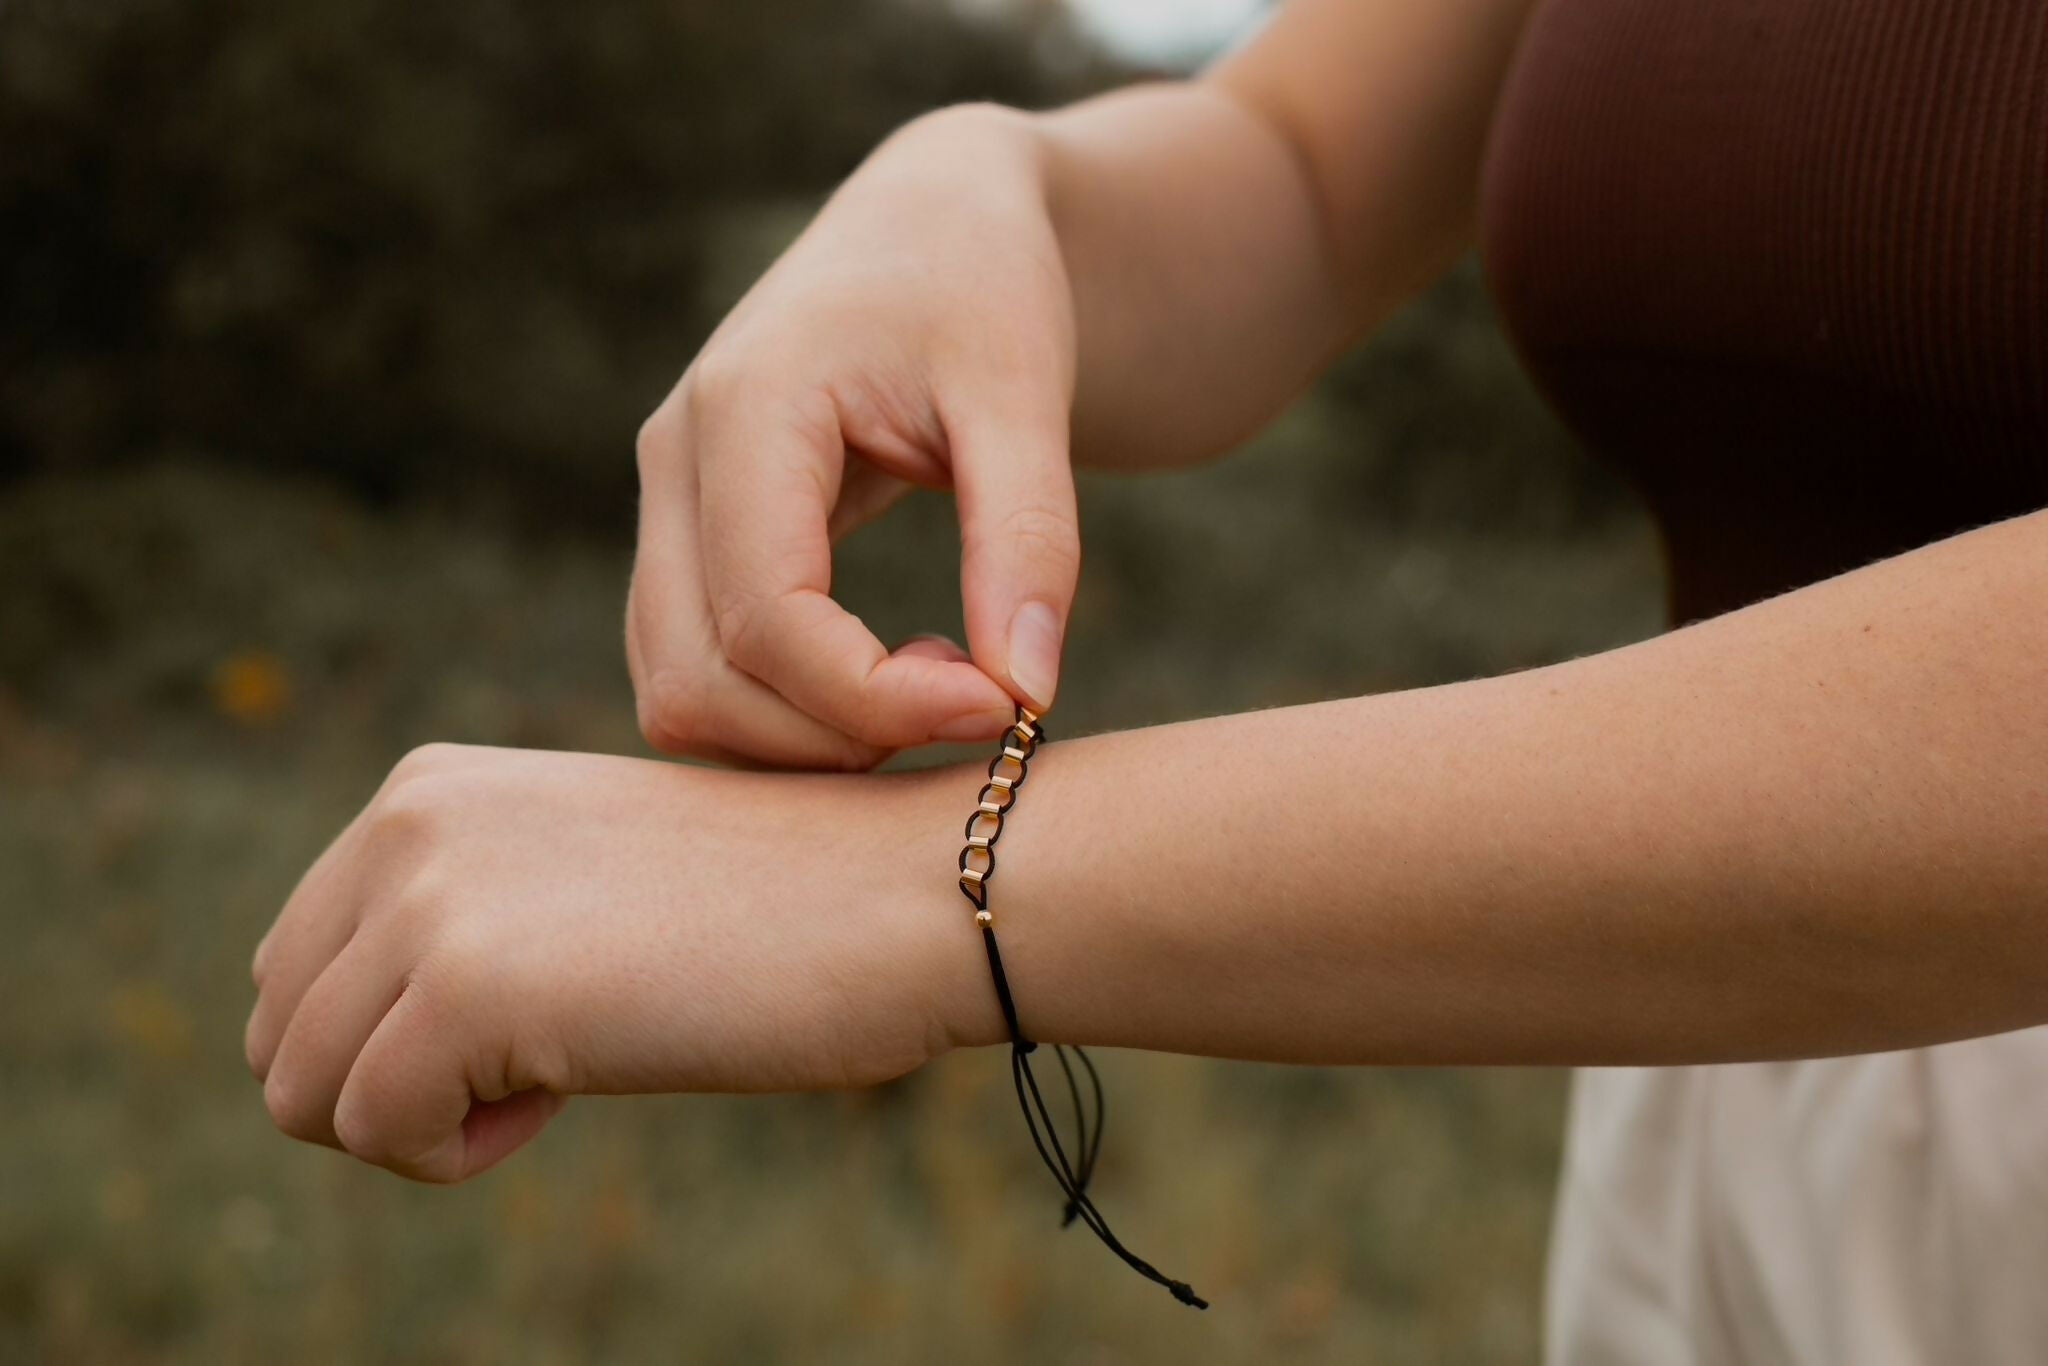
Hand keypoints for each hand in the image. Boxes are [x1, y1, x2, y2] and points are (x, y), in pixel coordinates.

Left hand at [244, 743, 965, 1182]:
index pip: (296, 964)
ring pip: (302, 1090)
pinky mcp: (465, 986)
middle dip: (392, 1085)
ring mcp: (430, 898)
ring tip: (559, 1071)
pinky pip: (373, 1131)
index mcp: (427, 789)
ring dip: (423, 1121)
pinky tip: (568, 1090)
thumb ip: (460, 919)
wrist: (905, 895)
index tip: (539, 1015)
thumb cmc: (777, 907)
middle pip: (282, 1031)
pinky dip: (458, 1152)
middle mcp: (408, 821)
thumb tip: (334, 1043)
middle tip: (543, 1058)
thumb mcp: (580, 880)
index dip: (399, 1036)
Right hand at [628, 104, 1080, 769]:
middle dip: (838, 736)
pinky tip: (895, 674)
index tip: (1001, 707)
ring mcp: (667, 506)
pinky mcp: (689, 541)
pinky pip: (700, 673)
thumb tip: (1026, 695)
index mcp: (744, 410)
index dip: (878, 698)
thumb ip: (1028, 540)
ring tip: (940, 681)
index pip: (767, 620)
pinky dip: (789, 715)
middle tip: (977, 703)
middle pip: (699, 683)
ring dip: (807, 738)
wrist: (934, 225)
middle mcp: (673, 463)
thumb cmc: (982, 289)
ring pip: (683, 696)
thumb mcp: (1025, 396)